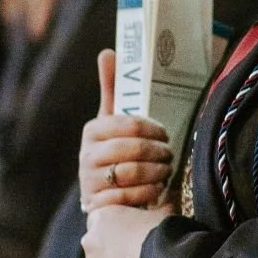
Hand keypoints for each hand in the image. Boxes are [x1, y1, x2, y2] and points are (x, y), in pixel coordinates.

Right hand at [79, 50, 173, 210]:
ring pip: (133, 173)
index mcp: (92, 131)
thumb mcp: (112, 119)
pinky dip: (148, 193)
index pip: (129, 125)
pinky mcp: (97, 205)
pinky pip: (130, 197)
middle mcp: (87, 156)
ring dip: (157, 172)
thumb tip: (107, 52)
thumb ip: (112, 88)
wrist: (103, 192)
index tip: (166, 133)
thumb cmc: (114, 148)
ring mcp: (90, 182)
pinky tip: (157, 188)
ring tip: (166, 170)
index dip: (153, 129)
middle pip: (134, 150)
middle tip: (171, 154)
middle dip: (159, 152)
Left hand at [81, 203, 170, 257]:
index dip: (115, 225)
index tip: (128, 231)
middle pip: (96, 244)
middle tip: (133, 253)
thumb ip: (156, 207)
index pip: (99, 219)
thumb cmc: (162, 232)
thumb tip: (168, 201)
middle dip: (110, 248)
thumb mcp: (162, 211)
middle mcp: (90, 240)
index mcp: (102, 217)